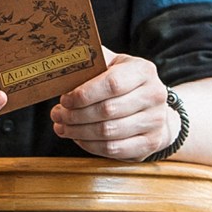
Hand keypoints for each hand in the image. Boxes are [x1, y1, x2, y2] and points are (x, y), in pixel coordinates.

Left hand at [51, 47, 176, 159]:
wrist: (154, 108)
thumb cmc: (125, 84)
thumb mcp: (113, 66)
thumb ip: (92, 63)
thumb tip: (62, 63)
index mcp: (143, 70)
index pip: (112, 84)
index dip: (84, 94)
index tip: (64, 99)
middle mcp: (154, 95)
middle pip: (107, 110)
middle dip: (75, 115)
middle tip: (57, 115)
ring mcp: (155, 121)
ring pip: (108, 132)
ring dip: (79, 131)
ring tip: (63, 127)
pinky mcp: (150, 143)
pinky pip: (114, 149)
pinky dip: (90, 145)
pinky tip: (78, 138)